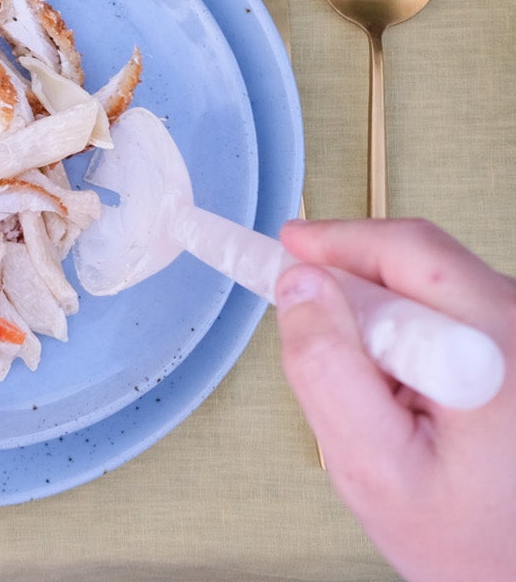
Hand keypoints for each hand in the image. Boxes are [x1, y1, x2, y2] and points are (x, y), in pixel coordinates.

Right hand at [276, 218, 515, 581]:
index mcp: (494, 349)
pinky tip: (401, 385)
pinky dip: (413, 328)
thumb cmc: (464, 538)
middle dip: (355, 279)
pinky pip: (456, 309)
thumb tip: (300, 283)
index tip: (286, 248)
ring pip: (437, 284)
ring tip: (365, 379)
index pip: (406, 253)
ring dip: (385, 309)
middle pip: (422, 260)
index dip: (338, 242)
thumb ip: (327, 369)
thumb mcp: (371, 467)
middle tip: (306, 311)